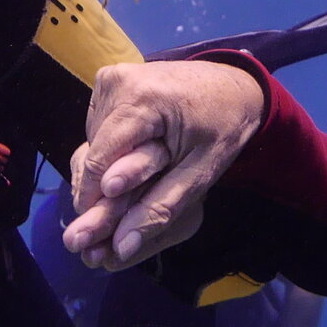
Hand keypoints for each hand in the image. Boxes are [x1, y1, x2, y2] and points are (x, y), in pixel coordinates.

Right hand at [66, 60, 265, 269]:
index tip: (94, 241)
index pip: (98, 162)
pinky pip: (99, 130)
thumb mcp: (200, 174)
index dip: (93, 204)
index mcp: (141, 100)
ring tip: (129, 191)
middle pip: (92, 154)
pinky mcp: (110, 81)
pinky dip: (111, 152)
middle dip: (100, 193)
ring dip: (105, 172)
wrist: (234, 84)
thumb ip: (159, 209)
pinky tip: (131, 162)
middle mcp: (118, 82)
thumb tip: (121, 247)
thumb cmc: (224, 128)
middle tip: (110, 229)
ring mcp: (111, 78)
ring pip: (92, 143)